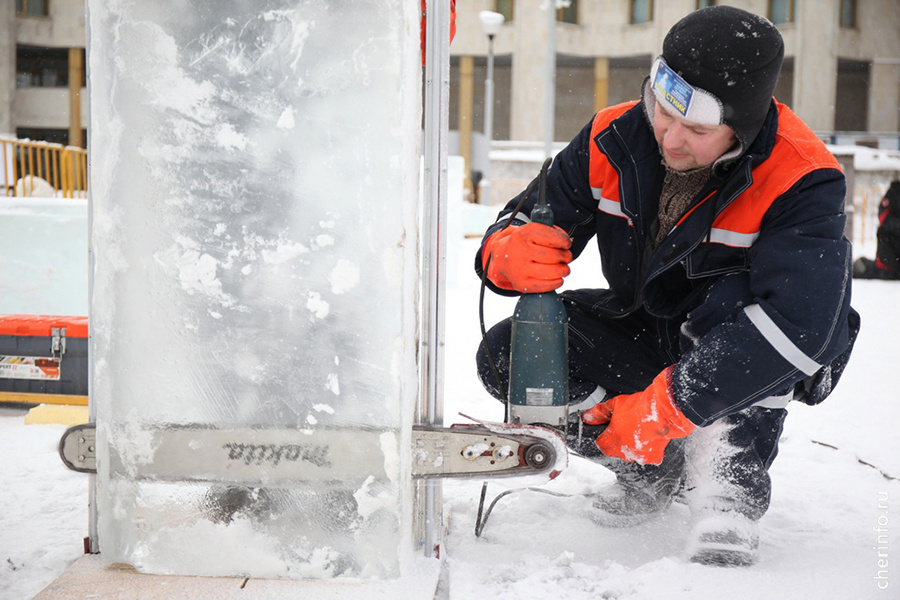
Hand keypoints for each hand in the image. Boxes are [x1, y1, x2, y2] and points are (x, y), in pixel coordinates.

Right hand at [482, 222, 572, 292]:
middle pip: (554, 256)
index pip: (552, 238)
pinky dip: (557, 282)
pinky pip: (546, 285)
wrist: (502, 258)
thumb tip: (566, 242)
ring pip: (553, 271)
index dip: (564, 241)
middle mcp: (520, 252)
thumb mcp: (531, 231)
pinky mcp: (521, 284)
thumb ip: (550, 231)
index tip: (566, 244)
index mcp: (523, 235)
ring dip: (564, 270)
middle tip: (567, 256)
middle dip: (566, 256)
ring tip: (563, 268)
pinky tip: (557, 278)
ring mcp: (519, 269)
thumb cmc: (523, 243)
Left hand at [581, 366, 695, 464]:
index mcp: (612, 440)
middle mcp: (623, 452)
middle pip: (616, 450)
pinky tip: (649, 437)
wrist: (663, 410)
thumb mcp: (615, 404)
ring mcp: (638, 456)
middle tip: (627, 428)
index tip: (609, 431)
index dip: (604, 437)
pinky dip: (648, 450)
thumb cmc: (639, 407)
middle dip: (619, 441)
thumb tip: (587, 417)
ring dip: (633, 446)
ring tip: (639, 431)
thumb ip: (599, 412)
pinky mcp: (652, 458)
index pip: (600, 445)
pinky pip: (647, 456)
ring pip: (631, 454)